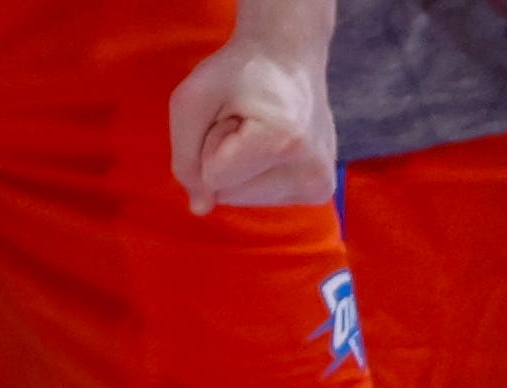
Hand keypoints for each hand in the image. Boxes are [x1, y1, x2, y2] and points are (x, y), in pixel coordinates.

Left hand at [169, 25, 336, 214]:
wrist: (289, 60)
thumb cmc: (238, 73)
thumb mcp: (192, 99)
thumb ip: (185, 156)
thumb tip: (199, 209)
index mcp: (282, 143)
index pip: (213, 178)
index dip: (209, 143)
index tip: (232, 113)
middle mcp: (311, 174)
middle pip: (229, 194)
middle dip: (224, 160)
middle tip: (245, 123)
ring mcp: (321, 186)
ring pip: (244, 199)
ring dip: (240, 167)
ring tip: (260, 132)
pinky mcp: (322, 192)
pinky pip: (263, 199)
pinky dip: (257, 175)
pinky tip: (273, 146)